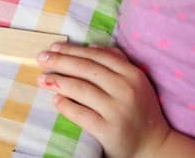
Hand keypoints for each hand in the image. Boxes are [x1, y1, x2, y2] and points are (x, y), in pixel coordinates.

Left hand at [37, 43, 170, 157]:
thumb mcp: (135, 82)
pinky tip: (55, 99)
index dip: (72, 50)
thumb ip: (116, 61)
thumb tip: (90, 47)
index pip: (97, 56)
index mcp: (132, 74)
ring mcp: (118, 111)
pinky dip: (65, 105)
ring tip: (42, 79)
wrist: (154, 146)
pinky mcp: (109, 130)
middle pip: (86, 70)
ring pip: (81, 89)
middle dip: (60, 61)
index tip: (53, 47)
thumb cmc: (139, 109)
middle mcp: (127, 90)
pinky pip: (80, 114)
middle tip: (41, 59)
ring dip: (58, 81)